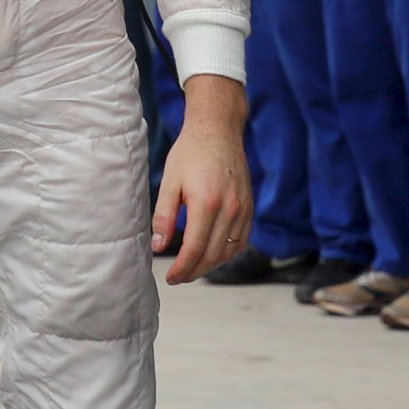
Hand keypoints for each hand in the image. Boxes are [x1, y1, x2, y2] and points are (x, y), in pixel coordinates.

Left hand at [154, 76, 253, 280]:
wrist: (218, 130)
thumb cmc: (190, 153)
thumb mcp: (170, 182)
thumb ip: (164, 217)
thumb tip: (158, 247)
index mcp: (206, 203)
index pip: (194, 250)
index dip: (181, 269)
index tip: (170, 278)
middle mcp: (230, 209)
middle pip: (212, 255)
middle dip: (194, 272)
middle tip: (178, 278)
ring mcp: (243, 209)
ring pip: (229, 251)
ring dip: (210, 265)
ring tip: (192, 269)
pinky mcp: (250, 207)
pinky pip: (241, 240)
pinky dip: (226, 253)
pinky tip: (211, 254)